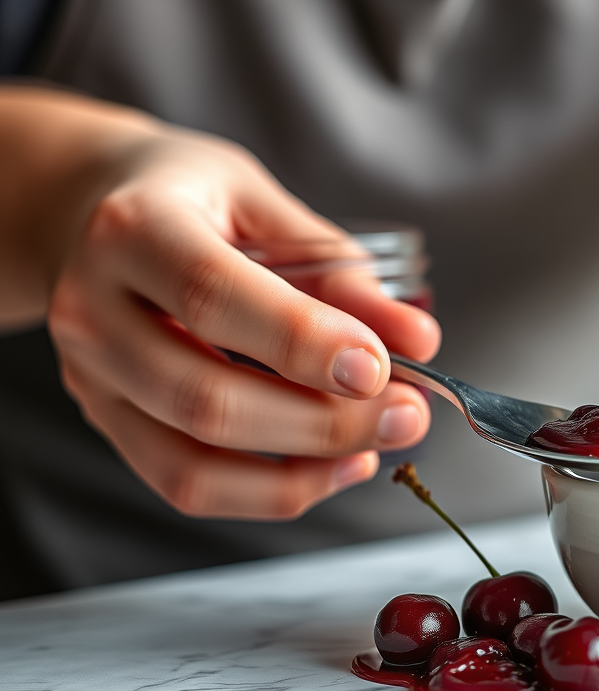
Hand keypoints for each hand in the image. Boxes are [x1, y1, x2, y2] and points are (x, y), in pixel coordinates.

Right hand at [31, 100, 440, 519]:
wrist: (87, 212)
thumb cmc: (189, 199)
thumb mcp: (267, 206)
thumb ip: (340, 272)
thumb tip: (418, 340)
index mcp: (132, 229)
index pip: (214, 296)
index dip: (302, 342)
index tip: (380, 368)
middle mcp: (92, 309)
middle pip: (204, 397)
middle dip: (323, 423)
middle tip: (407, 415)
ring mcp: (91, 377)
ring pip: (192, 462)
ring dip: (303, 470)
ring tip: (377, 445)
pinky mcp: (108, 421)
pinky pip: (186, 484)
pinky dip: (270, 491)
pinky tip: (331, 464)